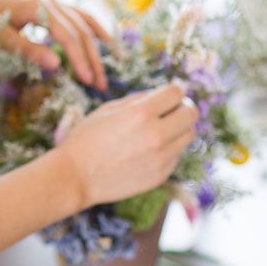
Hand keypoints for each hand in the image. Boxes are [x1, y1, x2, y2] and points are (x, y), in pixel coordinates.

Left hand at [0, 0, 115, 88]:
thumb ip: (28, 50)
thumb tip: (57, 65)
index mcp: (37, 6)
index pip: (68, 36)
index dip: (80, 60)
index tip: (89, 82)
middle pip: (80, 29)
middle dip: (92, 58)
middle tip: (100, 85)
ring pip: (81, 20)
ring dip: (96, 44)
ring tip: (111, 64)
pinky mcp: (45, 2)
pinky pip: (74, 15)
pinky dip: (89, 29)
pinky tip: (99, 41)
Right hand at [57, 81, 198, 211]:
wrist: (75, 177)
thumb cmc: (86, 139)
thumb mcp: (108, 109)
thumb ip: (137, 100)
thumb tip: (159, 94)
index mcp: (141, 113)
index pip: (177, 93)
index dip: (176, 88)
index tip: (174, 90)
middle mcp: (156, 135)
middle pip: (191, 114)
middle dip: (184, 107)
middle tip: (174, 108)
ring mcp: (161, 158)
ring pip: (188, 136)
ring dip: (179, 128)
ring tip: (161, 129)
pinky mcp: (160, 175)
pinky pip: (176, 155)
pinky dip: (169, 148)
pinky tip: (150, 149)